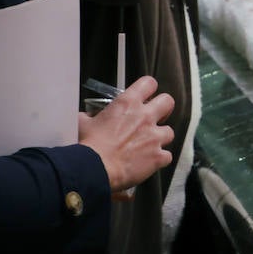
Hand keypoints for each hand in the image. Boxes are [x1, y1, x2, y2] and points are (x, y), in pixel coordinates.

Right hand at [78, 75, 174, 195]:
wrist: (93, 169)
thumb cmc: (86, 146)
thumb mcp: (82, 123)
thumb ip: (89, 116)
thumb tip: (86, 117)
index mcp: (127, 104)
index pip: (149, 83)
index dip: (149, 89)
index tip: (145, 96)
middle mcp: (145, 117)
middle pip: (168, 102)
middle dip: (163, 109)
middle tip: (154, 118)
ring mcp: (154, 137)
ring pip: (170, 131)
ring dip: (161, 137)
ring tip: (149, 144)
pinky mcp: (158, 156)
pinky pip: (167, 156)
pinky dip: (159, 159)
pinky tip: (149, 162)